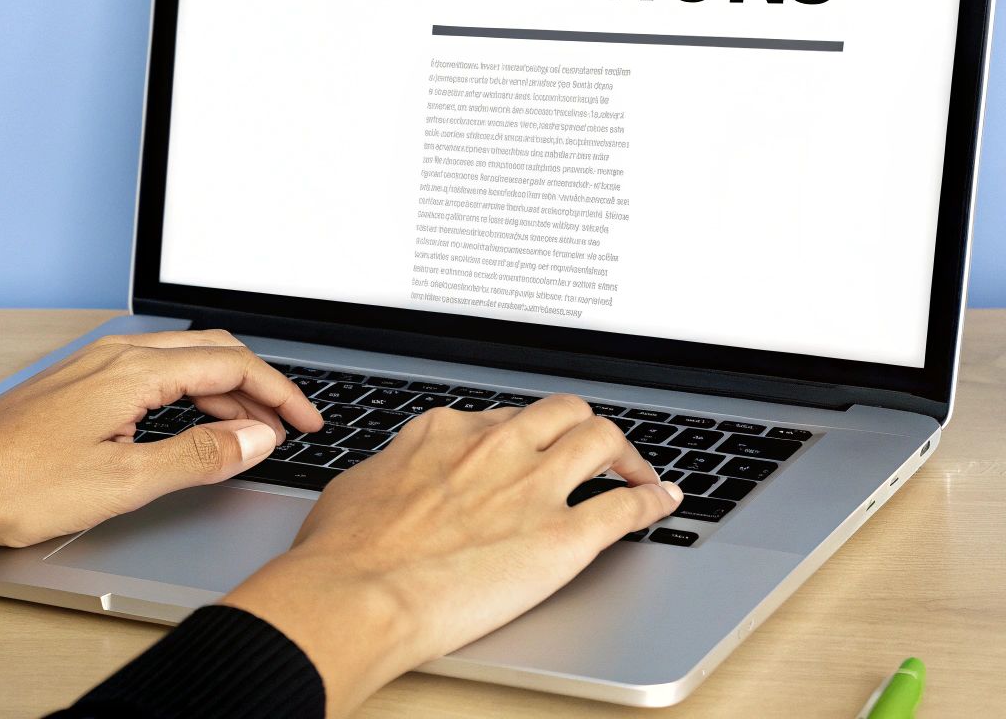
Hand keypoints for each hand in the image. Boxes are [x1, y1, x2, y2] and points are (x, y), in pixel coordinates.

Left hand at [0, 330, 322, 558]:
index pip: (231, 364)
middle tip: (287, 425)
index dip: (278, 394)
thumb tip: (255, 437)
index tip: (306, 422)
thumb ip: (198, 456)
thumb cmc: (18, 484)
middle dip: (257, 385)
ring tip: (247, 431)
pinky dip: (187, 393)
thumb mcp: (125, 481)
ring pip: (180, 362)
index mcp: (133, 371)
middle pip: (210, 351)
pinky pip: (151, 373)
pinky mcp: (76, 385)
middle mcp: (114, 357)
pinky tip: (187, 425)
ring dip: (222, 390)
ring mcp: (92, 367)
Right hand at [220, 396, 681, 716]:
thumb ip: (395, 475)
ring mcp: (533, 488)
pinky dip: (652, 501)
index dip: (524, 435)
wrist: (354, 593)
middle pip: (562, 412)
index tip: (531, 448)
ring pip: (603, 439)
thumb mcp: (360, 487)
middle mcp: (496, 448)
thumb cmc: (342, 553)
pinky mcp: (562, 537)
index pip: (504, 418)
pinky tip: (664, 502)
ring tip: (636, 471)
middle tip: (591, 450)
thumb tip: (396, 484)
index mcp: (446, 434)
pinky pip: (626, 508)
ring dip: (626, 454)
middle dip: (581, 427)